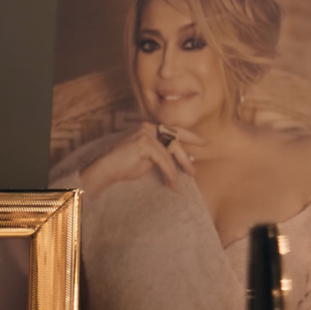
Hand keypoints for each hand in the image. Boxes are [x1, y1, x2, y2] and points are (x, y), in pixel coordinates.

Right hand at [78, 124, 204, 194]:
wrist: (107, 169)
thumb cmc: (126, 166)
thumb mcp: (150, 158)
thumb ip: (164, 154)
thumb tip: (186, 156)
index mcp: (150, 128)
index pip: (173, 130)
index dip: (190, 135)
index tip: (203, 142)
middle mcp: (148, 126)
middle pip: (175, 138)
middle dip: (186, 154)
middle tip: (196, 166)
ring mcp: (146, 133)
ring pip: (170, 150)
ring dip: (178, 167)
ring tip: (183, 180)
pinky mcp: (144, 142)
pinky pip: (163, 159)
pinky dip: (169, 172)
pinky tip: (172, 183)